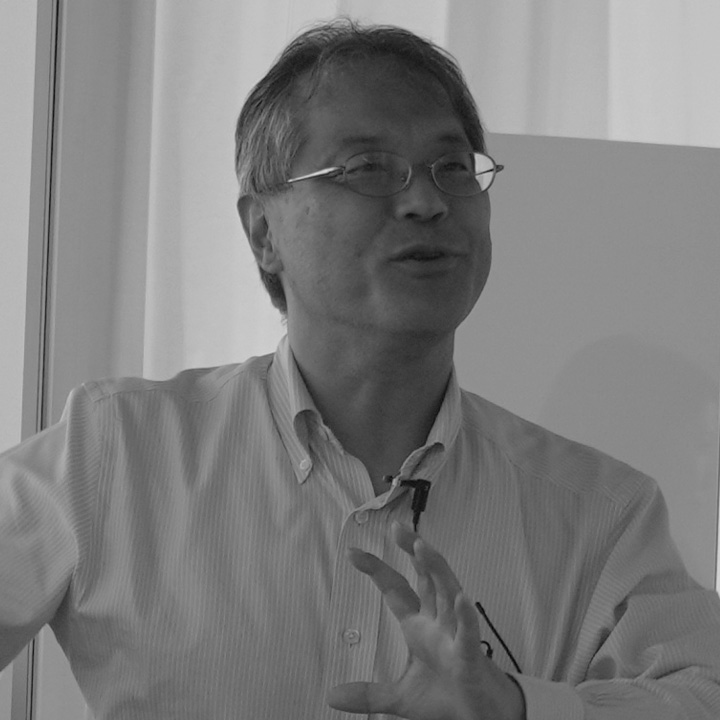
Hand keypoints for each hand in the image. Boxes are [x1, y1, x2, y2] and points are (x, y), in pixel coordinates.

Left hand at [327, 522, 524, 719]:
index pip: (396, 590)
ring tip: (421, 546)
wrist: (482, 718)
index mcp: (420, 627)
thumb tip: (331, 695)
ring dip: (435, 569)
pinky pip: (468, 633)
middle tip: (397, 527)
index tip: (353, 552)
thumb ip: (368, 695)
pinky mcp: (470, 657)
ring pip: (447, 593)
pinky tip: (460, 598)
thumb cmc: (448, 696)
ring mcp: (454, 636)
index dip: (377, 570)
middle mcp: (437, 623)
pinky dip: (465, 615)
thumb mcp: (401, 697)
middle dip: (413, 551)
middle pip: (425, 578)